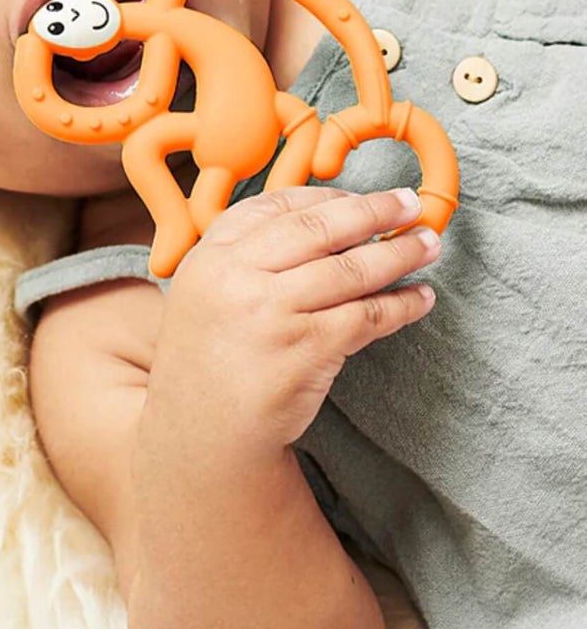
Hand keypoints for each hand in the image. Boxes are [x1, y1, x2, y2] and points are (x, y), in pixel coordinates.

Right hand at [144, 186, 438, 456]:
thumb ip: (246, 257)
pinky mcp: (306, 348)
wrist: (200, 432)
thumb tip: (323, 222)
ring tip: (427, 245)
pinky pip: (367, 315)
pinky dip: (402, 304)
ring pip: (351, 269)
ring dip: (399, 253)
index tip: (361, 197)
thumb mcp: (205, 293)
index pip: (276, 205)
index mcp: (210, 255)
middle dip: (373, 211)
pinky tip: (420, 298)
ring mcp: (271, 311)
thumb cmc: (208, 362)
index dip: (326, 196)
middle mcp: (237, 275)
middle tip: (409, 204)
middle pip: (319, 227)